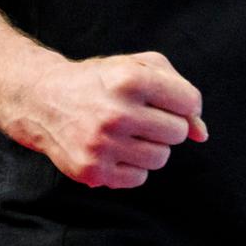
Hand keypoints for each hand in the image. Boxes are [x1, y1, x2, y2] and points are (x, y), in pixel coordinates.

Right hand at [7, 51, 208, 188]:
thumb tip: (201, 134)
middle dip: (167, 125)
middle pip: (177, 133)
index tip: (166, 101)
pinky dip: (133, 167)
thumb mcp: (139, 67)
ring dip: (151, 147)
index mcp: (130, 80)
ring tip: (128, 133)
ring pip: (161, 158)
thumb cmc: (102, 81)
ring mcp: (102, 144)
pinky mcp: (92, 171)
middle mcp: (115, 113)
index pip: (189, 102)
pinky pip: (139, 179)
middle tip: (143, 117)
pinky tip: (115, 149)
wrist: (44, 100)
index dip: (183, 103)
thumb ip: (179, 90)